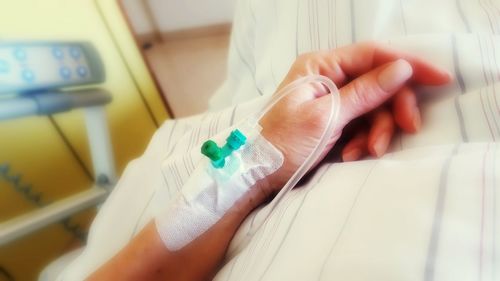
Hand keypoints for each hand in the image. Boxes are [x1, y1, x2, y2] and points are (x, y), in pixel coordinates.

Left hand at [257, 42, 450, 193]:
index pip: (372, 55)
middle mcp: (328, 77)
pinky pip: (363, 124)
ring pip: (374, 108)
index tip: (440, 78)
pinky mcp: (334, 120)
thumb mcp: (325, 116)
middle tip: (408, 129)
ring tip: (364, 152)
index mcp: (320, 66)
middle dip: (392, 109)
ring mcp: (332, 99)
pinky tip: (352, 155)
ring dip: (376, 132)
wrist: (257, 174)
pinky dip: (363, 140)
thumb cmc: (283, 143)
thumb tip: (401, 69)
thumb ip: (364, 92)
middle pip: (378, 83)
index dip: (408, 64)